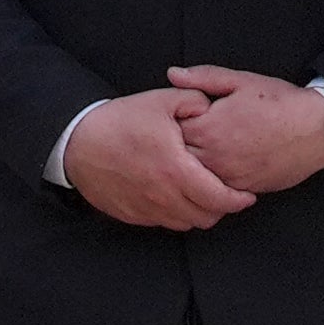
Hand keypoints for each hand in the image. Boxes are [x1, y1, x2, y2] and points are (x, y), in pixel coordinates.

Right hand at [63, 90, 255, 231]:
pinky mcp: (133, 215)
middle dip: (222, 208)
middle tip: (226, 194)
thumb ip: (194, 101)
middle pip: (207, 217)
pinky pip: (163, 222)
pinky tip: (176, 196)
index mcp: (177, 170)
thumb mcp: (161, 101)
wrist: (77, 142)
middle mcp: (164, 196)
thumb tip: (213, 108)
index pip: (219, 198)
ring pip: (186, 223)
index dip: (238, 200)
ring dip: (199, 212)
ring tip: (202, 195)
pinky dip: (176, 214)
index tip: (247, 195)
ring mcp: (147, 209)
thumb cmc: (120, 121)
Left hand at [168, 64, 323, 194]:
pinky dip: (213, 179)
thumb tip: (172, 75)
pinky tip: (222, 165)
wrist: (318, 129)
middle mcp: (215, 157)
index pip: (171, 129)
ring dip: (194, 165)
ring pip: (195, 177)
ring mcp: (229, 177)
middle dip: (178, 146)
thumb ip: (203, 78)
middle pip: (178, 157)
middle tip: (189, 134)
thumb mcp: (241, 81)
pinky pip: (216, 190)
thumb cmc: (281, 103)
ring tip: (206, 150)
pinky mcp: (243, 189)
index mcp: (209, 128)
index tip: (181, 116)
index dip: (173, 121)